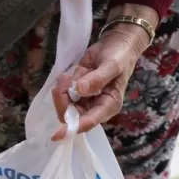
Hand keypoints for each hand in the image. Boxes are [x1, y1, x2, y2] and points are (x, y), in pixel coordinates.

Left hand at [51, 12, 155, 140]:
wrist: (117, 44)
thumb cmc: (120, 56)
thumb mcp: (112, 65)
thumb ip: (98, 78)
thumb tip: (80, 90)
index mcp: (108, 105)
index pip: (89, 122)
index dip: (73, 128)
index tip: (57, 134)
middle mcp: (96, 107)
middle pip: (72, 116)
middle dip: (63, 102)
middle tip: (64, 81)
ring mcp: (85, 100)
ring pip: (65, 106)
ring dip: (61, 93)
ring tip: (66, 76)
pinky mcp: (77, 91)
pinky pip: (64, 95)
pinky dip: (61, 87)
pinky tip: (66, 76)